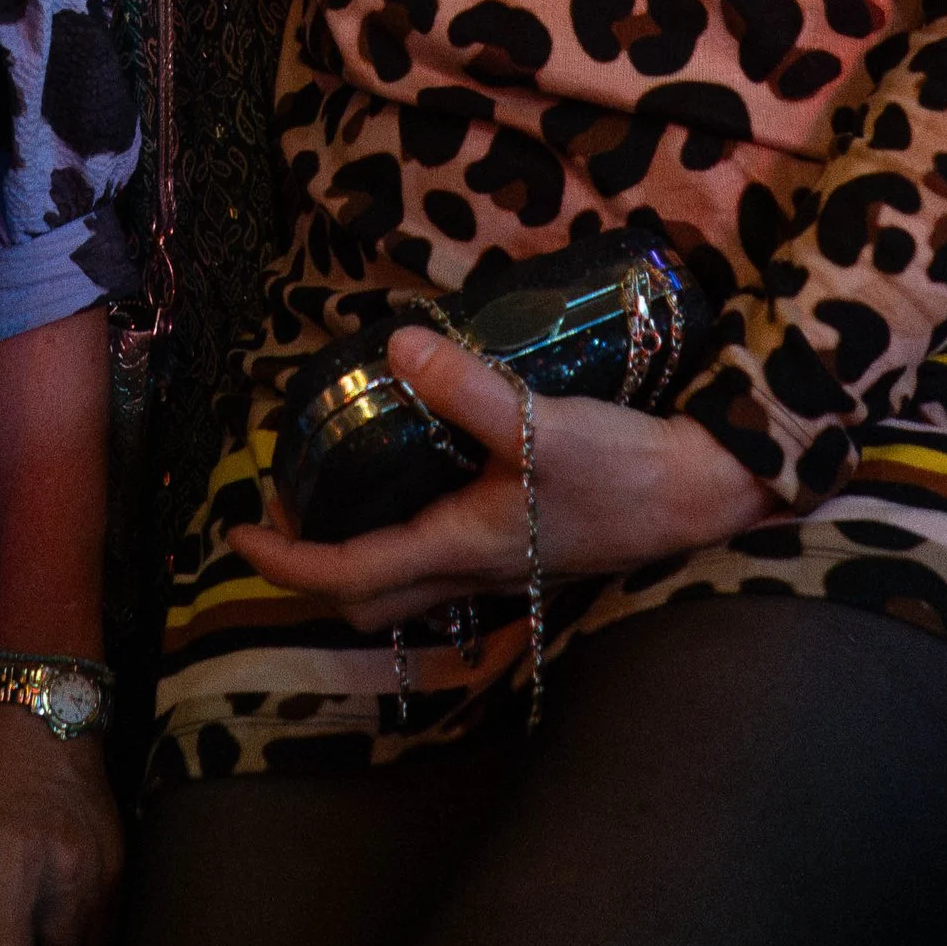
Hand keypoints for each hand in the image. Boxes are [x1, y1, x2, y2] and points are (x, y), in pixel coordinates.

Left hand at [228, 333, 777, 632]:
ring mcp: (504, 565)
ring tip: (338, 488)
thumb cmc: (628, 470)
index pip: (349, 575)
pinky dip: (406, 532)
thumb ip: (469, 388)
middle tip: (285, 510)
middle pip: (370, 598)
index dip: (286, 559)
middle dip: (314, 566)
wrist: (708, 497)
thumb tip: (396, 347)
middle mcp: (475, 570)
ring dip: (359, 552)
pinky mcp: (529, 544)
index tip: (238, 532)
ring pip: (408, 583)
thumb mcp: (544, 425)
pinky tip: (417, 475)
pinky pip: (444, 558)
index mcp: (462, 548)